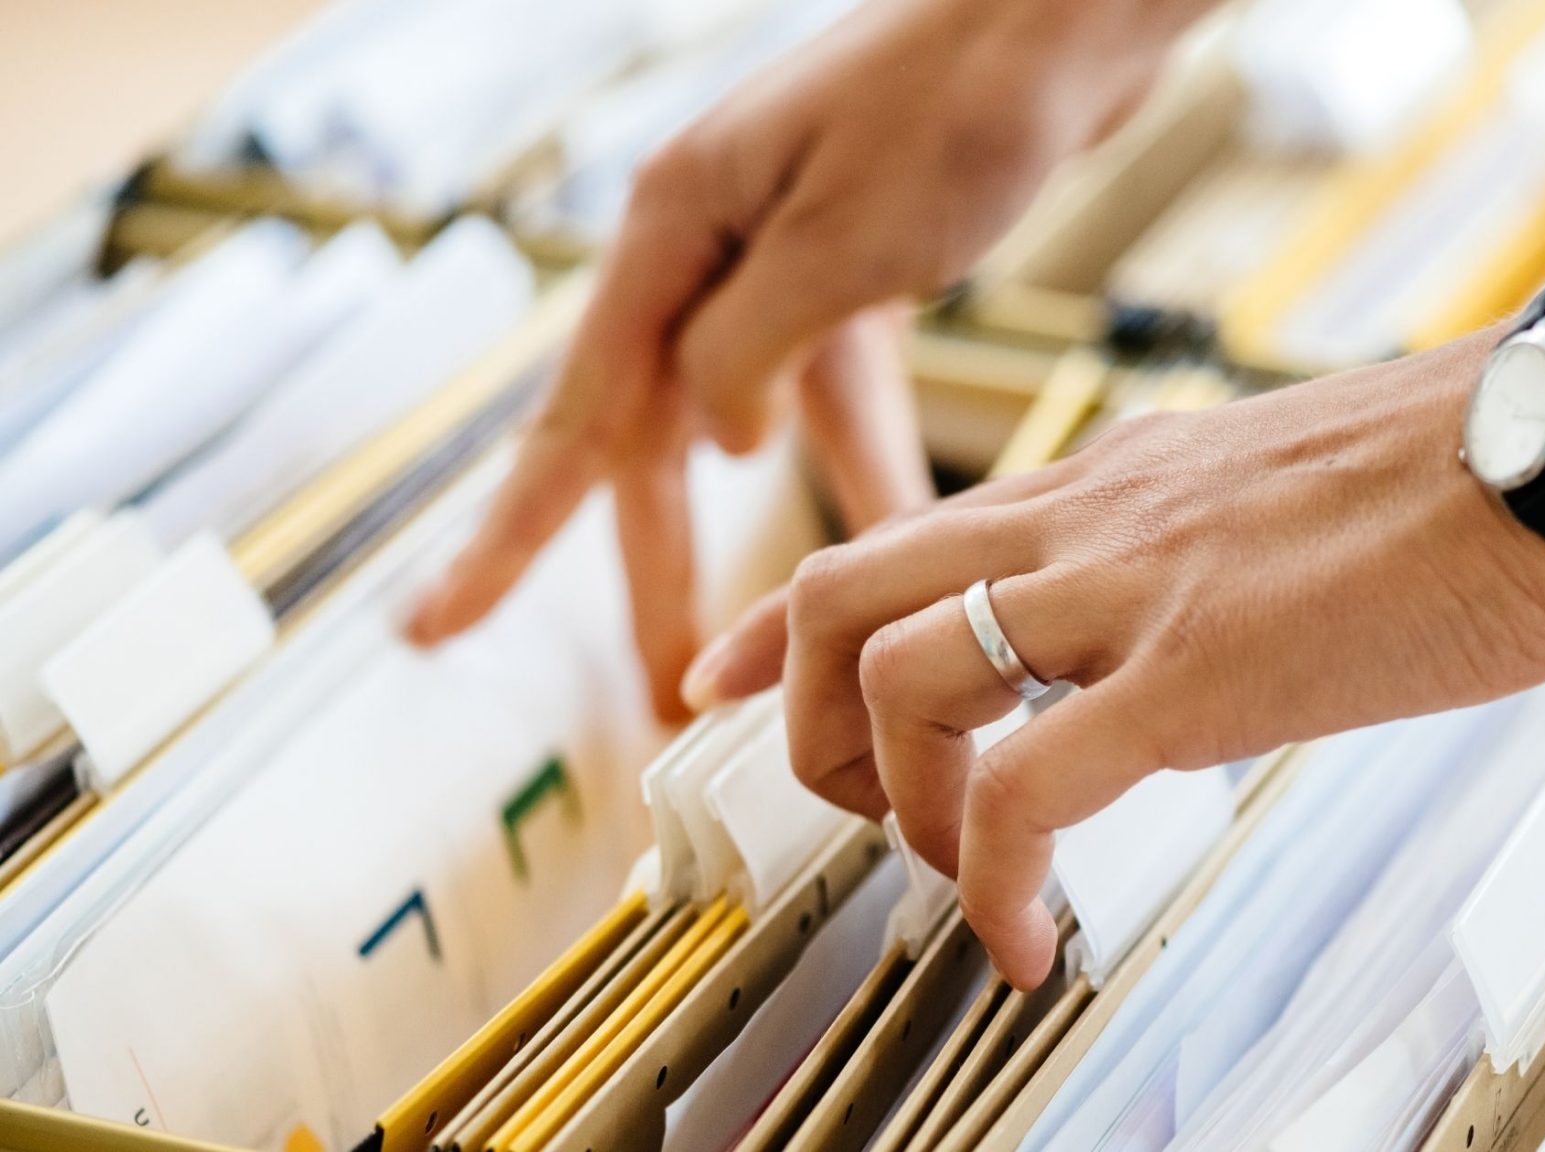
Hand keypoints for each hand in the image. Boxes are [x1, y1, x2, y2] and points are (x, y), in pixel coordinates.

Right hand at [404, 0, 1184, 714]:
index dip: (512, 535)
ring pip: (740, 424)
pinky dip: (860, 465)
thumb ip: (751, 352)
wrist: (1068, 16)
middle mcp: (708, 240)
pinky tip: (884, 537)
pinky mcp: (856, 261)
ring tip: (742, 645)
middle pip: (652, 434)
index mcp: (672, 227)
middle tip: (653, 690)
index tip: (441, 625)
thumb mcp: (840, 247)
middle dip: (647, 567)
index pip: (576, 412)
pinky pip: (836, 392)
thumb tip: (708, 441)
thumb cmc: (960, 101)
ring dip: (749, 533)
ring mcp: (780, 252)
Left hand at [682, 331, 1544, 986]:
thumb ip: (1191, 557)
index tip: (720, 677)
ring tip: (970, 880)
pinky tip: (1033, 941)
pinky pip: (1026, 788)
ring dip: (897, 808)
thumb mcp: (1280, 502)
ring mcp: (1133, 588)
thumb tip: (1166, 653)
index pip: (890, 532)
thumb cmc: (1471, 470)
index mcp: (1109, 482)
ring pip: (892, 680)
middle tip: (860, 812)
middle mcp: (1089, 520)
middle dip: (797, 722)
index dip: (770, 619)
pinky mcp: (1200, 670)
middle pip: (836, 595)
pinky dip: (996, 881)